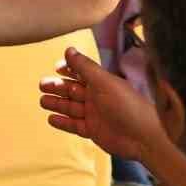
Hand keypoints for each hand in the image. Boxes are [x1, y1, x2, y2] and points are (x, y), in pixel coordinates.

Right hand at [39, 47, 160, 161]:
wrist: (143, 136)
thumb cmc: (126, 105)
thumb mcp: (104, 82)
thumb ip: (85, 67)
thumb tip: (68, 49)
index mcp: (102, 82)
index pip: (82, 73)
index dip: (69, 69)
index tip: (56, 68)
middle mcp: (97, 97)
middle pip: (73, 90)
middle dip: (58, 87)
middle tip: (42, 84)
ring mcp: (95, 115)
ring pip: (71, 107)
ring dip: (57, 103)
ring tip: (43, 101)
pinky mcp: (93, 131)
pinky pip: (74, 125)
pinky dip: (63, 122)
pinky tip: (51, 119)